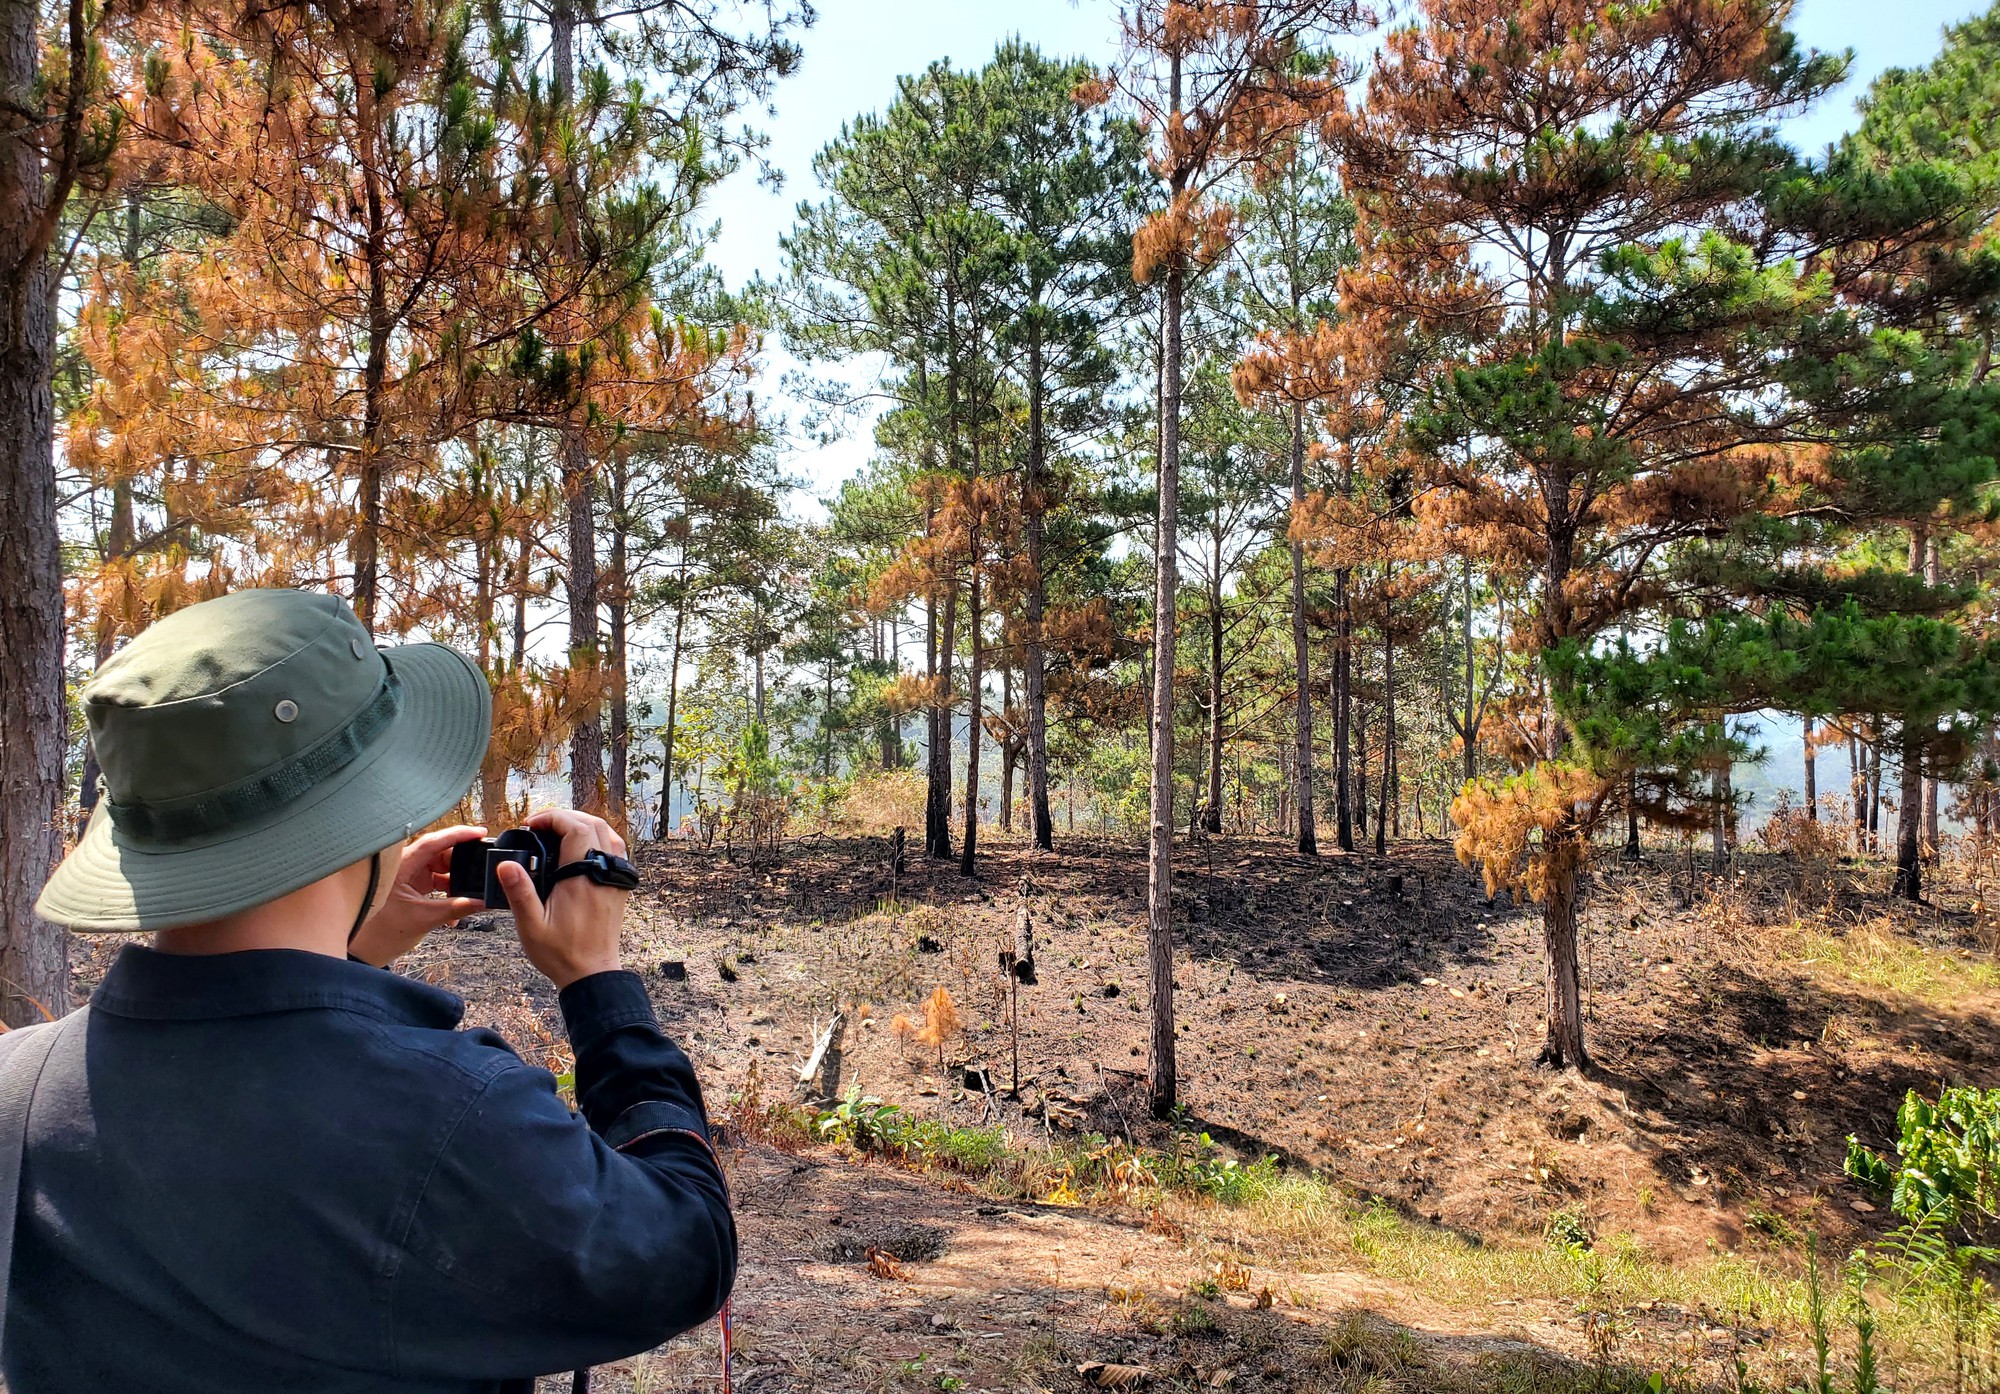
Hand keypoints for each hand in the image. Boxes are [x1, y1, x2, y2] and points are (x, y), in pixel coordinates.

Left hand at [348, 825, 489, 966]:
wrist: (363, 951)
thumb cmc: (381, 933)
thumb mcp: (423, 920)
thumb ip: (455, 909)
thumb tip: (482, 902)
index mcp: (400, 867)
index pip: (432, 842)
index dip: (458, 835)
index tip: (480, 832)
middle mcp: (403, 866)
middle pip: (439, 853)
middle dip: (461, 864)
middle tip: (480, 870)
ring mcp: (406, 876)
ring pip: (439, 868)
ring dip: (455, 882)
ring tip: (466, 897)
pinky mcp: (410, 886)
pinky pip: (435, 881)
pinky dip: (447, 892)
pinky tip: (454, 908)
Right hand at [499, 808, 629, 989]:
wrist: (593, 973)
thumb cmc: (561, 953)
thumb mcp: (531, 926)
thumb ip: (519, 893)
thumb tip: (506, 864)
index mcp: (582, 878)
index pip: (575, 827)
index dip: (552, 818)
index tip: (530, 825)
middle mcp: (604, 873)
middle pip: (592, 823)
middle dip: (564, 817)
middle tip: (538, 826)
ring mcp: (615, 878)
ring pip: (607, 833)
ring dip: (582, 824)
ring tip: (554, 832)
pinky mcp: (619, 885)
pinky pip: (615, 849)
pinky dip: (596, 838)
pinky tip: (577, 848)